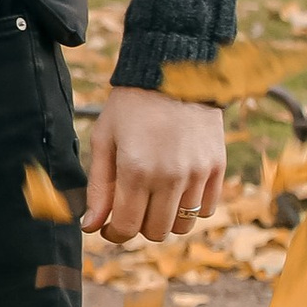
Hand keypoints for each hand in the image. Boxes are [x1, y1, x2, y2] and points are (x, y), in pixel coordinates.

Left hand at [85, 86, 225, 244]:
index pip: (126, 226)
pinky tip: (176, 188)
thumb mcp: (104, 140)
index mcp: (136, 169)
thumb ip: (98, 187)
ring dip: (165, 219)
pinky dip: (191, 207)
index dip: (114, 233)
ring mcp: (198, 174)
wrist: (173, 74)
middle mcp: (170, 176)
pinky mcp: (217, 168)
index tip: (108, 227)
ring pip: (182, 226)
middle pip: (155, 232)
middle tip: (130, 209)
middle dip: (138, 226)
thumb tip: (90, 226)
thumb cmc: (130, 106)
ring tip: (153, 197)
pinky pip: (206, 209)